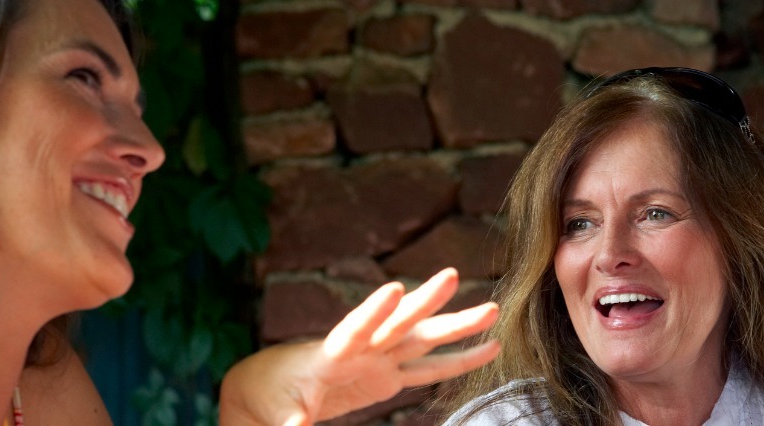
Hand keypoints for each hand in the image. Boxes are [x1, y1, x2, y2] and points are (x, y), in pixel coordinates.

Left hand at [219, 268, 500, 425]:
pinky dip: (459, 360)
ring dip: (455, 325)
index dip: (373, 312)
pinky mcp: (389, 375)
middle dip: (423, 302)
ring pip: (423, 338)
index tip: (393, 289)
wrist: (272, 385)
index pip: (354, 329)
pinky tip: (489, 348)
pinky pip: (430, 368)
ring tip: (492, 310)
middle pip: (397, 323)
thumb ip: (291, 421)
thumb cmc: (271, 395)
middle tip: (450, 276)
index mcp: (331, 353)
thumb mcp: (278, 411)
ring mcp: (380, 358)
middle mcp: (361, 348)